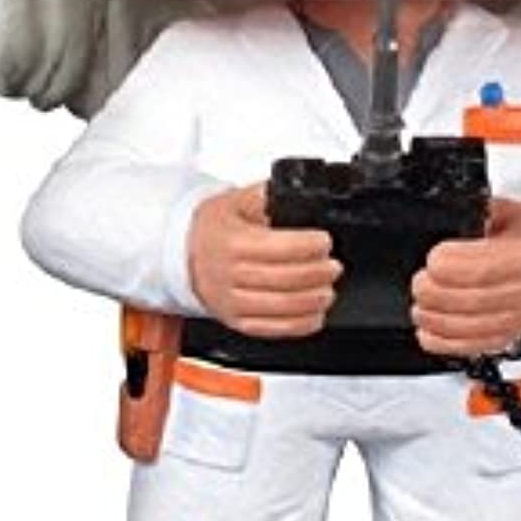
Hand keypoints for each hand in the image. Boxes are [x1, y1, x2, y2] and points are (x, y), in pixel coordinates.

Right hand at [188, 183, 341, 338]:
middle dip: (318, 274)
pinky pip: (271, 329)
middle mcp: (230, 275)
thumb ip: (268, 196)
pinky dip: (299, 325)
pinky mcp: (236, 321)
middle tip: (334, 266)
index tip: (325, 241)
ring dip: (313, 301)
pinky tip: (315, 314)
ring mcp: (232, 301)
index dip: (309, 246)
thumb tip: (296, 192)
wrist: (186, 253)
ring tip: (327, 290)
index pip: (278, 248)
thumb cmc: (215, 227)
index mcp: (232, 242)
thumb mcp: (238, 200)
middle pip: (284, 280)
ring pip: (280, 308)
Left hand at [411, 198, 520, 356]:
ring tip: (420, 306)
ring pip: (468, 329)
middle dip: (433, 293)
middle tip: (420, 281)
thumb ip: (477, 212)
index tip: (433, 258)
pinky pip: (472, 347)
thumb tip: (448, 211)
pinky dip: (444, 343)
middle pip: (469, 302)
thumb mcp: (511, 211)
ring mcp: (515, 318)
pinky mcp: (507, 336)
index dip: (448, 266)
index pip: (481, 269)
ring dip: (434, 319)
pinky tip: (428, 330)